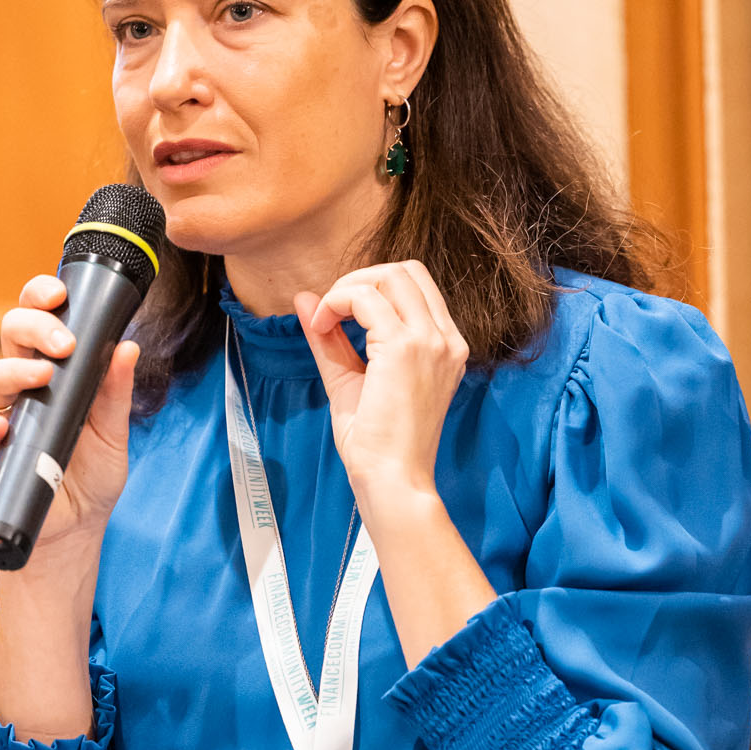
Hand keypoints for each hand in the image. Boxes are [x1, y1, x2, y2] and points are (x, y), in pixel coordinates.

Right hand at [0, 273, 138, 554]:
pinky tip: (4, 429)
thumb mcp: (114, 430)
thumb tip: (128, 347)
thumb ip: (117, 391)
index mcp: (53, 370)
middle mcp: (24, 387)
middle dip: (32, 327)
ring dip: (14, 372)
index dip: (40, 298)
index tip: (59, 293)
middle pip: (9, 337)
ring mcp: (5, 419)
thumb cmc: (93, 472)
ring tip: (43, 377)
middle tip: (62, 342)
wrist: (79, 524)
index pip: (37, 321)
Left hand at [295, 261, 469, 506]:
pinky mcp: (407, 348)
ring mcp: (431, 341)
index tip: (338, 319)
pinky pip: (366, 298)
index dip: (371, 289)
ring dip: (347, 288)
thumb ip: (331, 339)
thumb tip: (304, 297)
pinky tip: (322, 327)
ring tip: (325, 321)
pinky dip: (336, 303)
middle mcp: (446, 339)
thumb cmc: (378, 442)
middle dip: (359, 280)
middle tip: (330, 312)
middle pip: (405, 270)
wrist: (392, 479)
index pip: (414, 287)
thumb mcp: (351, 379)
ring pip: (389, 276)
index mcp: (445, 346)